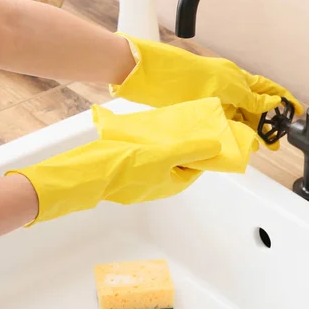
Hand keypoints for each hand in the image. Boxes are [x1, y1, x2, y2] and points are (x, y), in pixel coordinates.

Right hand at [8, 98, 257, 223]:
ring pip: (162, 159)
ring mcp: (144, 180)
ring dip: (166, 144)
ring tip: (166, 124)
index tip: (204, 131)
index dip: (203, 149)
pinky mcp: (129, 173)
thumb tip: (216, 147)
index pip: (197, 165)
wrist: (92, 173)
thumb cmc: (129, 167)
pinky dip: (150, 146)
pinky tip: (146, 131)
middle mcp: (161, 184)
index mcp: (175, 183)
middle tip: (184, 124)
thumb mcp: (166, 155)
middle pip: (180, 161)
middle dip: (184, 144)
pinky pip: (146, 157)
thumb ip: (192, 150)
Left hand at [110, 34, 302, 144]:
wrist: (152, 77)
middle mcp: (228, 86)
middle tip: (271, 144)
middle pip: (253, 107)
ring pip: (238, 115)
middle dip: (265, 125)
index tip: (295, 113)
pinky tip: (232, 139)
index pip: (267, 91)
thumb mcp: (225, 90)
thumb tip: (271, 103)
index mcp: (236, 78)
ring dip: (247, 130)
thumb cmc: (185, 78)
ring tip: (253, 146)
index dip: (282, 103)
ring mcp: (215, 97)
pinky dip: (231, 129)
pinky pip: (223, 118)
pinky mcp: (201, 105)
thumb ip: (249, 98)